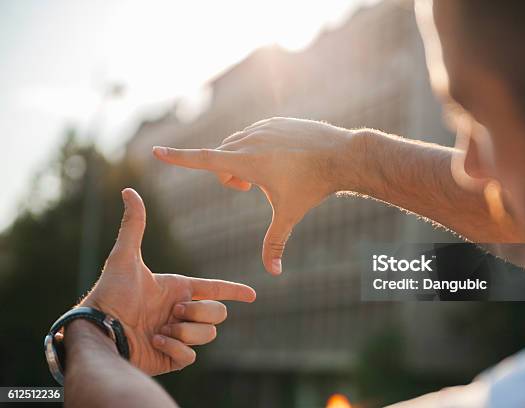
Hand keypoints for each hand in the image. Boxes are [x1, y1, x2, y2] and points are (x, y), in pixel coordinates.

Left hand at [80, 188, 255, 374]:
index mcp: (178, 290)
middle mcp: (181, 312)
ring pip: (208, 335)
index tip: (252, 295)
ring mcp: (178, 336)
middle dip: (200, 312)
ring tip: (160, 330)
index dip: (234, 291)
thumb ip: (133, 225)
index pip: (215, 290)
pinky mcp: (172, 358)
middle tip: (173, 312)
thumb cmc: (110, 293)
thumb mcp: (124, 257)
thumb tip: (128, 190)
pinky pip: (191, 355)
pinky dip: (175, 348)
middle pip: (218, 314)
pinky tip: (155, 342)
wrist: (99, 331)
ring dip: (185, 331)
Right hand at [153, 117, 359, 274]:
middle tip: (248, 189)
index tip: (156, 151)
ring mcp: (262, 127)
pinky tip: (280, 158)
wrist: (341, 155)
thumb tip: (273, 273)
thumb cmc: (313, 187)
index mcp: (247, 162)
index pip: (203, 160)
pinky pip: (253, 134)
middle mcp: (249, 140)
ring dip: (240, 160)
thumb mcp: (288, 215)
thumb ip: (275, 243)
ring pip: (235, 144)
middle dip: (227, 175)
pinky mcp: (274, 121)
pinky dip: (256, 148)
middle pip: (220, 158)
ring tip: (265, 174)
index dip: (178, 158)